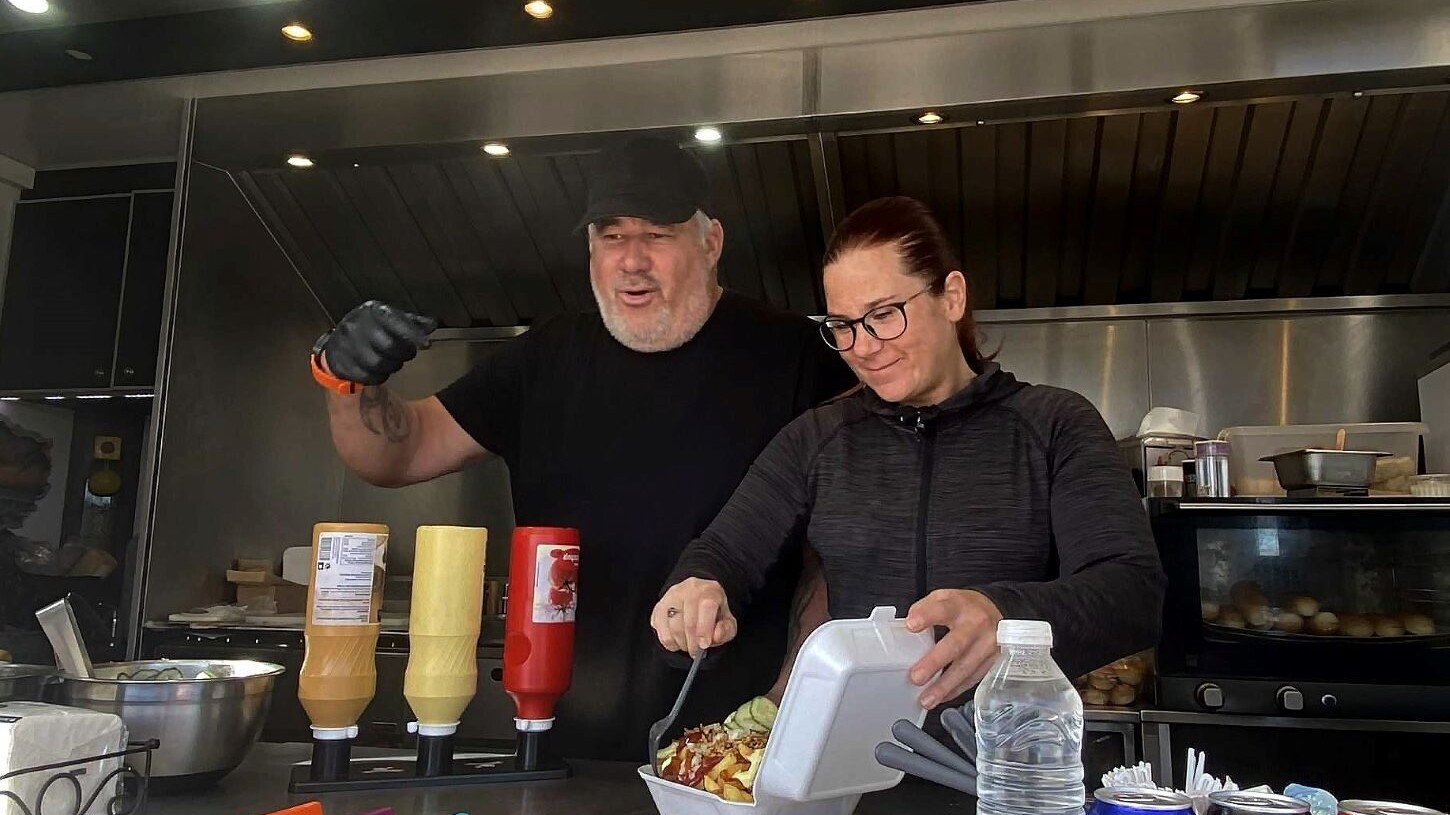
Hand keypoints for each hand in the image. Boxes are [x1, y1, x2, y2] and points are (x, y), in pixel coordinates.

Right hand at [317, 301, 437, 385]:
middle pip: (388, 346)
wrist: (342, 344)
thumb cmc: (372, 331)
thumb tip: (431, 324)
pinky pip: (365, 376)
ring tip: (390, 361)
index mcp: (370, 310)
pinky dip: (376, 377)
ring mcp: (344, 344)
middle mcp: (355, 324)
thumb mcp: (391, 321)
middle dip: (403, 353)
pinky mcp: (339, 362)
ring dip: (390, 366)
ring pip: (377, 363)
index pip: (394, 321)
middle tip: (405, 354)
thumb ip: (412, 323)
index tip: (426, 344)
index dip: (412, 334)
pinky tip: (377, 370)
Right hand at [652, 578, 737, 655]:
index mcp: (709, 591)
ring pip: (673, 627)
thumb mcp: (727, 621)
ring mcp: (671, 597)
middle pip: (688, 621)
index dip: (705, 629)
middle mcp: (688, 590)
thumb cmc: (713, 613)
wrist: (697, 598)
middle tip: (696, 652)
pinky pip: (660, 629)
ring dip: (681, 643)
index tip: (704, 645)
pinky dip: (669, 641)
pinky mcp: (659, 607)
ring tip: (688, 646)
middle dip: (692, 643)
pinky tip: (677, 641)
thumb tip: (716, 635)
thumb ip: (726, 630)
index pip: (706, 607)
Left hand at [905, 589, 1002, 708]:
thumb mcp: (943, 598)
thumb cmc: (963, 608)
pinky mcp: (993, 661)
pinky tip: (942, 697)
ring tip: (927, 698)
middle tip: (916, 676)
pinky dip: (956, 690)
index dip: (927, 616)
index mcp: (960, 605)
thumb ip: (924, 609)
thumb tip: (906, 628)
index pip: (943, 608)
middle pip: (956, 644)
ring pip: (966, 667)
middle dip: (935, 662)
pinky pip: (973, 678)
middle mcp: (977, 624)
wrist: (994, 611)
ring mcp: (987, 644)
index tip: (911, 625)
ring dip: (944, 686)